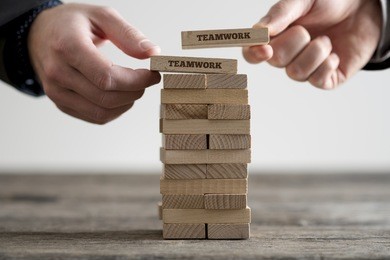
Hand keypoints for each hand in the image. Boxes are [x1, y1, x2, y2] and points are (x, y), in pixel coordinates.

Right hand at [28, 4, 160, 123]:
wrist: (39, 34)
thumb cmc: (70, 24)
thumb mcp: (100, 15)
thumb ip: (128, 34)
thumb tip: (152, 53)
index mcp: (68, 46)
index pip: (107, 77)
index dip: (136, 80)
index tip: (152, 75)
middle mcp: (58, 72)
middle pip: (106, 97)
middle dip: (135, 92)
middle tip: (146, 80)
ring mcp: (57, 91)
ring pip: (102, 112)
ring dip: (127, 104)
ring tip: (134, 87)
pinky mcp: (61, 103)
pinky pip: (95, 117)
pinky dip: (115, 110)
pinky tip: (121, 95)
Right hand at [243, 0, 381, 89]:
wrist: (363, 7)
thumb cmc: (330, 2)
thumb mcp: (303, 0)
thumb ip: (281, 14)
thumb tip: (260, 32)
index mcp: (275, 36)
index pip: (252, 53)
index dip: (254, 54)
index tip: (265, 48)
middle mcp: (287, 55)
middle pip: (276, 61)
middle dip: (293, 43)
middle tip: (306, 30)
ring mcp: (306, 68)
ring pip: (296, 73)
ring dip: (314, 53)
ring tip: (326, 39)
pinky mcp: (326, 78)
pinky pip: (317, 81)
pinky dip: (327, 65)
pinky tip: (334, 53)